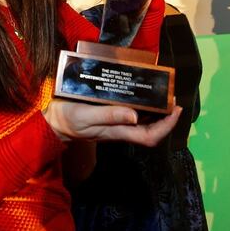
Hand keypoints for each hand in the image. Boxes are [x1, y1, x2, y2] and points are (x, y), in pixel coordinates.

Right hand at [43, 99, 181, 146]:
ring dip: (156, 111)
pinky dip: (142, 106)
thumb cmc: (67, 119)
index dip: (167, 126)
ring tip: (161, 94)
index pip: (150, 136)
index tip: (176, 110)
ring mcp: (116, 124)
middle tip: (173, 98)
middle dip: (166, 117)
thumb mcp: (86, 115)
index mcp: (118, 131)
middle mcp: (121, 129)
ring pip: (143, 122)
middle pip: (151, 130)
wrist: (53, 122)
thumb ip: (109, 115)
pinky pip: (132, 114)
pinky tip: (141, 93)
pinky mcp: (110, 117)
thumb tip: (135, 115)